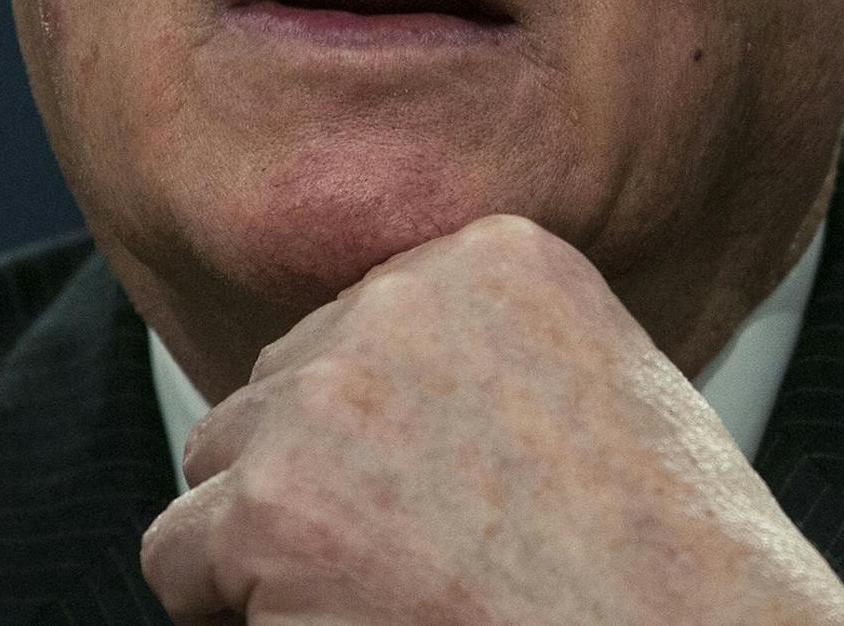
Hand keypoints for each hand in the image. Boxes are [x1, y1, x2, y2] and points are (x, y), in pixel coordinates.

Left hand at [140, 214, 843, 625]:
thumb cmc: (665, 556)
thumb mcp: (604, 382)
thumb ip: (483, 349)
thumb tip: (367, 390)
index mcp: (496, 255)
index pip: (364, 320)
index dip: (384, 422)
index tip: (443, 488)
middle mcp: (403, 301)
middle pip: (284, 382)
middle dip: (318, 471)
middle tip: (406, 555)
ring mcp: (328, 400)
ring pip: (220, 462)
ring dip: (268, 535)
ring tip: (375, 593)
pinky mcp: (270, 511)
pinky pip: (178, 555)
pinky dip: (232, 610)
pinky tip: (336, 622)